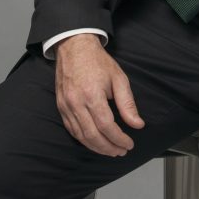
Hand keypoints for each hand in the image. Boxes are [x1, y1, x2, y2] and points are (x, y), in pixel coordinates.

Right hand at [54, 33, 144, 156]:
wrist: (74, 47)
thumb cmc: (97, 61)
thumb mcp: (119, 78)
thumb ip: (128, 104)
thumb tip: (137, 124)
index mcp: (92, 95)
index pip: (107, 126)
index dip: (119, 139)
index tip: (129, 143)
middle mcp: (76, 103)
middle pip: (93, 135)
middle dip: (109, 148)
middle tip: (121, 151)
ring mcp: (66, 106)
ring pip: (81, 136)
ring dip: (96, 147)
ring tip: (110, 150)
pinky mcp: (61, 106)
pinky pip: (72, 129)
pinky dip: (83, 139)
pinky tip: (94, 142)